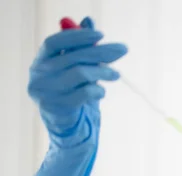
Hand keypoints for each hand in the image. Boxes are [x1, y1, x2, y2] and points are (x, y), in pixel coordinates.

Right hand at [18, 16, 126, 175]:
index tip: (100, 33)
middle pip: (72, 57)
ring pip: (79, 74)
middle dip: (101, 52)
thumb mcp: (78, 69)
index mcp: (41, 61)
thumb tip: (88, 20)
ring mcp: (45, 93)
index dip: (77, 36)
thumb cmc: (75, 95)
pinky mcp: (55, 109)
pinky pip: (83, 94)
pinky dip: (97, 90)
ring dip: (102, 72)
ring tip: (115, 75)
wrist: (70, 130)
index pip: (55, 42)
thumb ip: (82, 46)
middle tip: (123, 49)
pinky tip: (102, 92)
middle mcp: (38, 75)